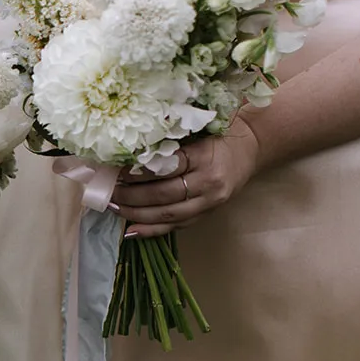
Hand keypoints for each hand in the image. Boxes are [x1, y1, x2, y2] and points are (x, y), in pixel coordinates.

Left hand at [110, 118, 263, 237]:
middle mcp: (209, 182)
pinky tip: (130, 231)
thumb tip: (129, 148)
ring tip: (114, 208)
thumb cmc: (218, 135)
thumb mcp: (198, 129)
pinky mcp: (207, 214)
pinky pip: (176, 226)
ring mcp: (209, 202)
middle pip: (164, 195)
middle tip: (109, 191)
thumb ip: (170, 139)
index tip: (118, 171)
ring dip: (137, 214)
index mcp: (205, 156)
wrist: (251, 149)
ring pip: (168, 214)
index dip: (141, 172)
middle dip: (132, 196)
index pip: (168, 167)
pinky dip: (152, 230)